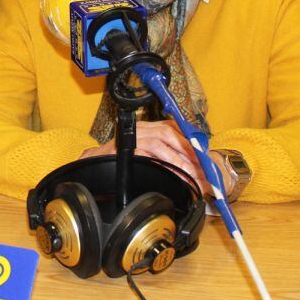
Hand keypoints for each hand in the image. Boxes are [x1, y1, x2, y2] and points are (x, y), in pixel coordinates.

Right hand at [78, 120, 208, 192]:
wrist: (96, 161)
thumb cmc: (122, 157)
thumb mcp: (146, 152)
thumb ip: (165, 155)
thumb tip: (190, 167)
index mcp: (149, 127)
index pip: (174, 128)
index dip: (190, 141)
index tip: (203, 155)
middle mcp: (141, 128)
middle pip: (169, 132)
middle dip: (187, 150)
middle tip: (201, 166)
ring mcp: (133, 136)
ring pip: (159, 141)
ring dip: (177, 158)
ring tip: (190, 172)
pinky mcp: (126, 148)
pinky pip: (147, 153)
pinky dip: (162, 162)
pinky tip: (172, 171)